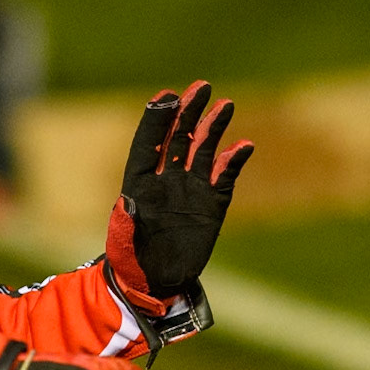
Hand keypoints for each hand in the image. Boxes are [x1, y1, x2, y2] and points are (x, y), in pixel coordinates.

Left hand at [106, 81, 253, 302]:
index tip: (166, 95)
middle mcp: (166, 180)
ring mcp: (190, 190)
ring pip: (203, 151)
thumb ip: (128, 221)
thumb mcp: (124, 241)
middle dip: (188, 112)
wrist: (156, 282)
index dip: (156, 118)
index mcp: (139, 182)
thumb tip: (130, 202)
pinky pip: (225, 178)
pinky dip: (234, 161)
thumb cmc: (131, 259)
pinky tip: (244, 145)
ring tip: (225, 104)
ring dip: (213, 128)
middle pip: (178, 138)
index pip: (148, 142)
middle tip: (201, 87)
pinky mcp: (212, 205)